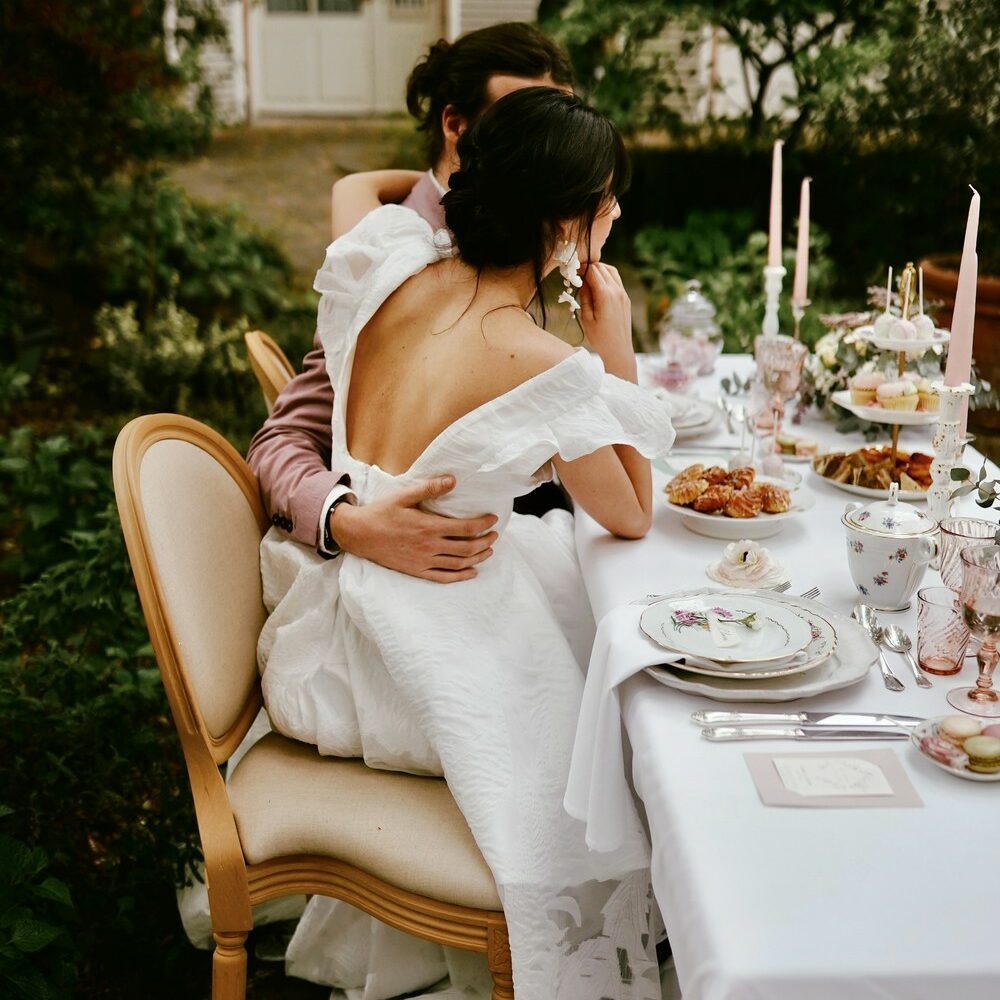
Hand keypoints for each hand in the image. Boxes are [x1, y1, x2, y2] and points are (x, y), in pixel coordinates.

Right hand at [329, 475, 497, 582]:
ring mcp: (423, 561)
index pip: (466, 527)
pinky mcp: (417, 571)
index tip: (493, 519)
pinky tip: (472, 572)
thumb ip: (430, 488)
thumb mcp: (404, 496)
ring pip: (459, 563)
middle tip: (495, 535)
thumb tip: (453, 480)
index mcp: (429, 526)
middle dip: (485, 541)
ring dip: (478, 558)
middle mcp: (429, 546)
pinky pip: (443, 577)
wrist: (359, 534)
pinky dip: (461, 576)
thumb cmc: (381, 512)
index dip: (483, 524)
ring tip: (489, 550)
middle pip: (467, 548)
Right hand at [577, 263, 635, 380]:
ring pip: (611, 271)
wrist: (618, 350)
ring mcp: (623, 294)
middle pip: (602, 268)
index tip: (573, 271)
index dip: (581, 268)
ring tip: (587, 277)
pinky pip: (616, 280)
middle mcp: (617, 291)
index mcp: (605, 295)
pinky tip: (597, 285)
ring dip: (599, 270)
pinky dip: (606, 277)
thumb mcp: (586, 318)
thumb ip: (584, 296)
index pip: (593, 271)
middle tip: (578, 274)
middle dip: (589, 267)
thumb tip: (582, 281)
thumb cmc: (600, 338)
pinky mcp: (626, 298)